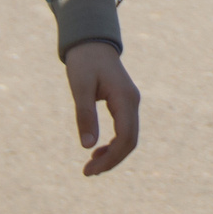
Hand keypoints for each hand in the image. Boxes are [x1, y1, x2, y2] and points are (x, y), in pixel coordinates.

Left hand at [64, 41, 138, 175]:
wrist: (91, 41)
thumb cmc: (84, 62)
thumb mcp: (80, 88)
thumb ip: (85, 115)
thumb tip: (87, 146)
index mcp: (125, 99)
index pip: (125, 138)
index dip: (110, 158)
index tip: (88, 170)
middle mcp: (132, 102)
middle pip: (130, 142)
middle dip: (111, 160)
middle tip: (87, 172)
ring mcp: (130, 102)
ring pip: (129, 137)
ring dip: (113, 154)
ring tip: (91, 166)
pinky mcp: (125, 103)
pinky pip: (125, 129)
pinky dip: (114, 144)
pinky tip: (98, 150)